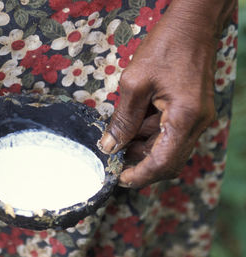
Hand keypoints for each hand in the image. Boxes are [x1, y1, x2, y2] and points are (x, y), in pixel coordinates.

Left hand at [99, 0, 234, 187]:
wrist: (192, 26)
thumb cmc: (165, 48)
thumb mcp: (135, 83)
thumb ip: (123, 119)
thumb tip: (110, 146)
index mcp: (184, 118)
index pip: (163, 163)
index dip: (140, 175)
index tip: (119, 179)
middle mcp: (196, 124)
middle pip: (168, 160)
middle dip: (140, 162)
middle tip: (115, 155)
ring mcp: (197, 118)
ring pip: (168, 148)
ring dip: (143, 146)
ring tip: (121, 133)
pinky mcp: (193, 112)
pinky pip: (171, 133)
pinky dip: (151, 134)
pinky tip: (134, 123)